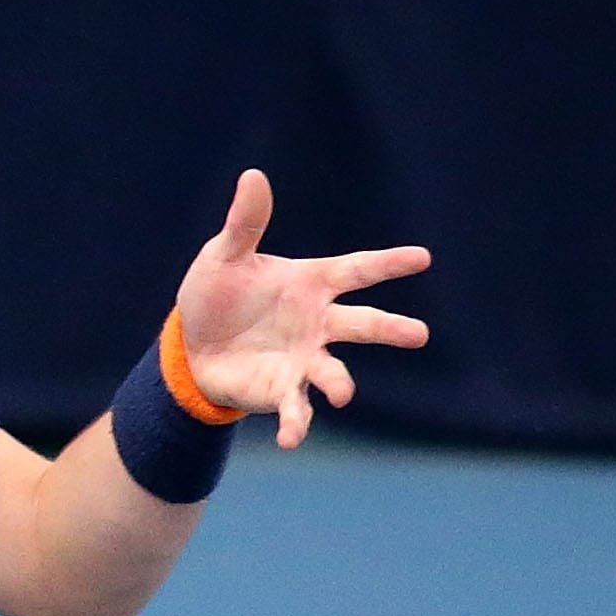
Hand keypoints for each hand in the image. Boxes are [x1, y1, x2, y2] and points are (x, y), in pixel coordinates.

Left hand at [171, 171, 430, 446]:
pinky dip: (296, 425)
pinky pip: (295, 409)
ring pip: (333, 372)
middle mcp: (317, 323)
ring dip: (339, 383)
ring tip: (343, 393)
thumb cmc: (217, 293)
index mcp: (311, 283)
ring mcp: (304, 360)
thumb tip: (253, 176)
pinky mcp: (282, 391)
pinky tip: (291, 439)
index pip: (357, 270)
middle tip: (420, 335)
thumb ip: (245, 223)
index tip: (422, 258)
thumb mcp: (225, 255)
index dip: (388, 264)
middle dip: (390, 330)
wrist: (193, 344)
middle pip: (362, 325)